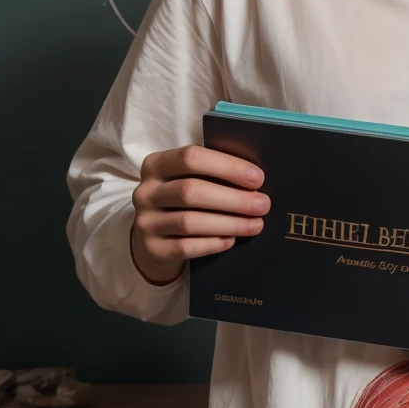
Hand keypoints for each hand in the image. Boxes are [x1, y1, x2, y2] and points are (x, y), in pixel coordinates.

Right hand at [130, 144, 269, 285]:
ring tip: (256, 224)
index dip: (227, 167)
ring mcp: (145, 222)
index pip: (191, 158)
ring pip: (190, 222)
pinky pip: (185, 247)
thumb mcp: (187, 180)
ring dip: (229, 223)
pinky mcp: (152, 249)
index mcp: (156, 164)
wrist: (153, 240)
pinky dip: (212, 243)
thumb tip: (256, 179)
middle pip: (191, 191)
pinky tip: (231, 241)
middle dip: (233, 198)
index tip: (258, 178)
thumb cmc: (181, 203)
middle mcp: (146, 192)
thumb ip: (212, 175)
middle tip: (263, 204)